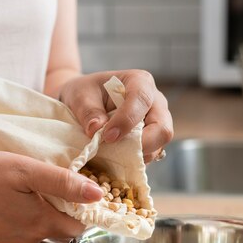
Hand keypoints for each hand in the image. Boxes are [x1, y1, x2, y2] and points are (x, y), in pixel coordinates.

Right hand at [0, 150, 102, 242]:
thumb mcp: (22, 170)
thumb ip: (62, 182)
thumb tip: (97, 195)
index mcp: (41, 224)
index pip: (76, 227)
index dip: (75, 211)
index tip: (64, 196)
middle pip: (49, 231)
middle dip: (42, 213)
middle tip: (20, 190)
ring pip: (24, 239)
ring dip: (18, 223)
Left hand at [59, 70, 173, 162]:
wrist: (86, 102)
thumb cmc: (85, 93)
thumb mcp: (80, 95)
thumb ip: (88, 111)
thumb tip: (96, 130)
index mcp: (140, 82)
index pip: (142, 100)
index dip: (127, 120)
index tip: (108, 136)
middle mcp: (155, 102)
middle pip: (162, 128)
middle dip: (142, 144)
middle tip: (117, 151)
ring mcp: (156, 123)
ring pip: (159, 145)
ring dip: (136, 154)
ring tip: (111, 153)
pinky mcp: (152, 140)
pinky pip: (150, 155)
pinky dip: (134, 161)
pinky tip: (116, 158)